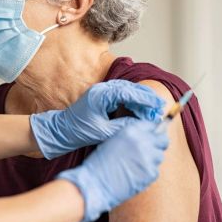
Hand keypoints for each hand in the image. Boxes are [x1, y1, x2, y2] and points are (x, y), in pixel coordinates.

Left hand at [30, 80, 164, 159]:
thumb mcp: (104, 132)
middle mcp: (102, 89)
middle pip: (130, 89)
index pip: (129, 93)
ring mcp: (102, 91)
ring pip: (127, 91)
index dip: (145, 99)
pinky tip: (141, 111)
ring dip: (141, 100)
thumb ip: (123, 126)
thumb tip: (143, 124)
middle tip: (160, 109)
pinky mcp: (102, 97)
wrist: (61, 131)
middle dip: (146, 99)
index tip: (158, 106)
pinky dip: (133, 102)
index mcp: (101, 95)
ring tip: (153, 111)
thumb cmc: (79, 132)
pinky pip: (122, 96)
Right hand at [56, 120, 169, 221]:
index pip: (152, 125)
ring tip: (137, 165)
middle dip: (158, 144)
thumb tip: (148, 136)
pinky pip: (155, 171)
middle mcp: (143, 141)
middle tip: (150, 151)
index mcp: (131, 131)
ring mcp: (148, 158)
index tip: (151, 137)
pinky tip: (135, 175)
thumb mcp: (113, 140)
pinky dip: (147, 173)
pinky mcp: (151, 173)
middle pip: (163, 140)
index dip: (152, 132)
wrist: (95, 184)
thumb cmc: (99, 163)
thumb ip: (131, 136)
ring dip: (152, 159)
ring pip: (160, 156)